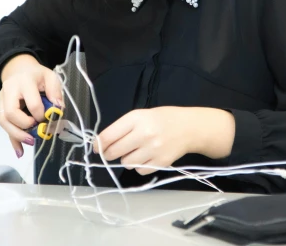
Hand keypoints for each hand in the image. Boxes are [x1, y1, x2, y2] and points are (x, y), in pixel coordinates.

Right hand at [0, 54, 63, 158]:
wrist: (18, 69)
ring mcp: (2, 100)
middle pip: (10, 113)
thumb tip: (58, 109)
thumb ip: (55, 91)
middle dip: (24, 126)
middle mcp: (9, 90)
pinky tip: (19, 151)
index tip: (48, 118)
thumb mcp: (50, 77)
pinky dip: (12, 140)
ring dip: (17, 135)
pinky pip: (4, 126)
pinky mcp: (1, 109)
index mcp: (24, 81)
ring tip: (30, 143)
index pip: (32, 103)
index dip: (41, 115)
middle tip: (37, 132)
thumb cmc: (36, 75)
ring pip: (4, 121)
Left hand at [94, 107, 234, 175]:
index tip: (96, 148)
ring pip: (126, 163)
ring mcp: (153, 149)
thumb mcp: (141, 115)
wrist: (190, 127)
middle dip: (110, 153)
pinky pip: (139, 170)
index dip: (98, 144)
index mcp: (136, 118)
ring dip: (127, 159)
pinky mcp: (160, 162)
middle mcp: (143, 134)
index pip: (108, 136)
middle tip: (113, 151)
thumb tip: (101, 144)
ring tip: (137, 151)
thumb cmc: (162, 119)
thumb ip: (122, 128)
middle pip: (114, 152)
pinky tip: (147, 156)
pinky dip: (139, 166)